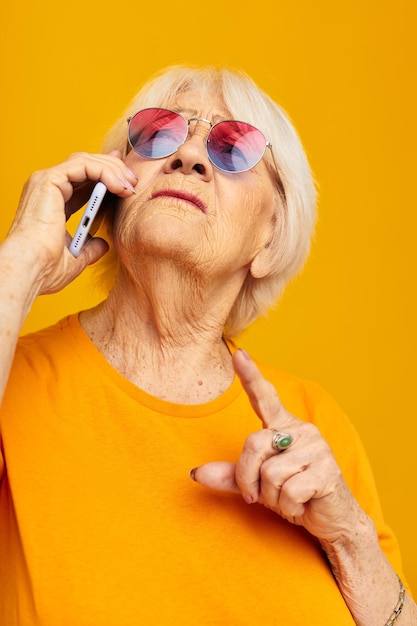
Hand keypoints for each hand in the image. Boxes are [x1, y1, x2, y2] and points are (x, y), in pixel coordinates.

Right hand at [7, 151, 137, 294]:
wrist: (31, 270)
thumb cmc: (45, 268)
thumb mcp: (75, 258)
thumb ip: (89, 248)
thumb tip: (103, 245)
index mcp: (51, 202)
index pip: (82, 180)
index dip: (105, 175)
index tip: (126, 180)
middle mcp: (47, 188)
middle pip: (85, 165)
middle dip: (113, 169)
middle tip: (133, 181)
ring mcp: (46, 181)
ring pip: (86, 161)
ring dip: (112, 170)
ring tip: (130, 186)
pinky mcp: (49, 180)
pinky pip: (83, 165)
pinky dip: (105, 172)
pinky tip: (119, 187)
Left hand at [191, 349, 363, 543]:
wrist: (333, 520)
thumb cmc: (294, 496)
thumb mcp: (259, 485)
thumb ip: (232, 476)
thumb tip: (196, 473)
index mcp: (283, 427)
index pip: (264, 397)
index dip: (250, 376)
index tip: (238, 355)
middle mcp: (301, 430)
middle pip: (253, 444)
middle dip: (248, 479)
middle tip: (261, 496)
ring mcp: (317, 448)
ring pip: (270, 473)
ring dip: (273, 497)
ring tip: (290, 499)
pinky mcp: (328, 470)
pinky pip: (289, 491)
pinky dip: (289, 507)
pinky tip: (303, 505)